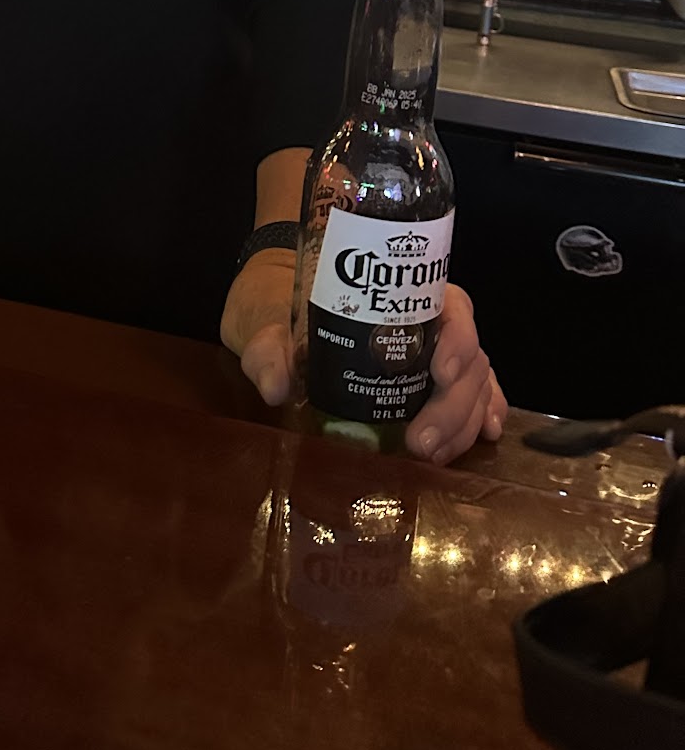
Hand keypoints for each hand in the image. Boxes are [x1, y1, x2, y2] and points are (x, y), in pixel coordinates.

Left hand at [225, 255, 506, 464]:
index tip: (439, 371)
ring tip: (437, 455)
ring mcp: (435, 351)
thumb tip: (276, 387)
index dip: (456, 339)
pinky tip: (484, 438)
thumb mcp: (265, 324)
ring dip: (463, 421)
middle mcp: (427, 320)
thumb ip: (269, 351)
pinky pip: (474, 393)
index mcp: (397, 295)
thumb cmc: (275, 307)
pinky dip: (482, 414)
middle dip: (453, 403)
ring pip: (474, 381)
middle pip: (467, 356)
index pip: (450, 306)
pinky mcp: (433, 380)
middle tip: (421, 442)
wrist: (275, 312)